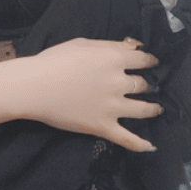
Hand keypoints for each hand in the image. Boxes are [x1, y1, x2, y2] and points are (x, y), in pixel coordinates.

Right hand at [19, 37, 161, 152]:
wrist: (33, 87)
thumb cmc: (53, 61)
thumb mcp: (82, 43)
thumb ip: (109, 45)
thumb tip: (131, 46)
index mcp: (114, 59)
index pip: (143, 59)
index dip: (150, 61)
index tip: (152, 63)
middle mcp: (118, 82)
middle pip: (144, 84)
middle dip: (149, 84)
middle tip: (151, 86)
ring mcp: (112, 106)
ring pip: (143, 109)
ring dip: (153, 109)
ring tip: (157, 109)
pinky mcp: (103, 126)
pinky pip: (127, 138)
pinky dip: (140, 144)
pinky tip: (151, 146)